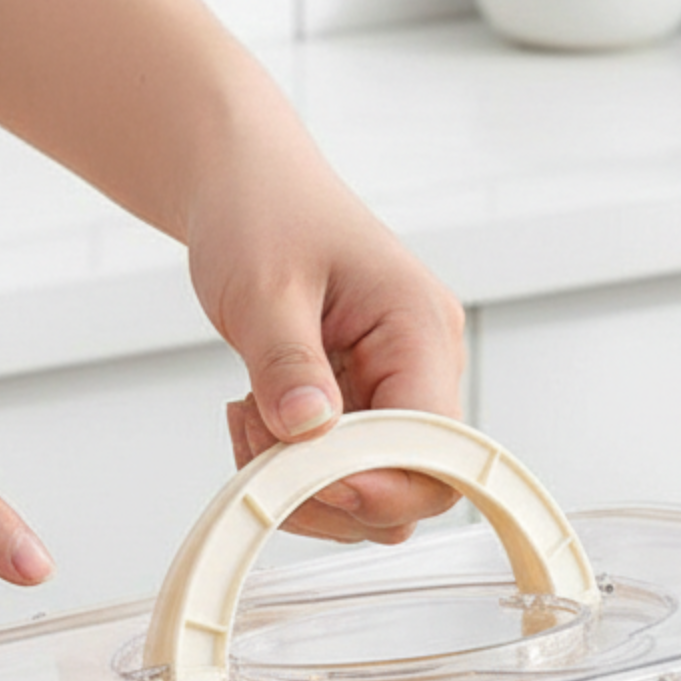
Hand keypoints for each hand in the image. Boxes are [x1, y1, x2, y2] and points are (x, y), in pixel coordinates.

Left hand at [188, 156, 466, 544]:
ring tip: (250, 417)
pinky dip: (287, 468)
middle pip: (414, 488)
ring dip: (300, 483)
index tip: (303, 476)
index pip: (437, 448)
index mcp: (421, 330)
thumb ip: (287, 364)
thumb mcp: (264, 286)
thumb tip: (308, 431)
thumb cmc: (263, 211)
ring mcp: (395, 391)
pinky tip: (254, 417)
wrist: (243, 186)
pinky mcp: (362, 406)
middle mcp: (424, 367)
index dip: (379, 483)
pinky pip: (339, 472)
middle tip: (262, 443)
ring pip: (372, 494)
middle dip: (332, 492)